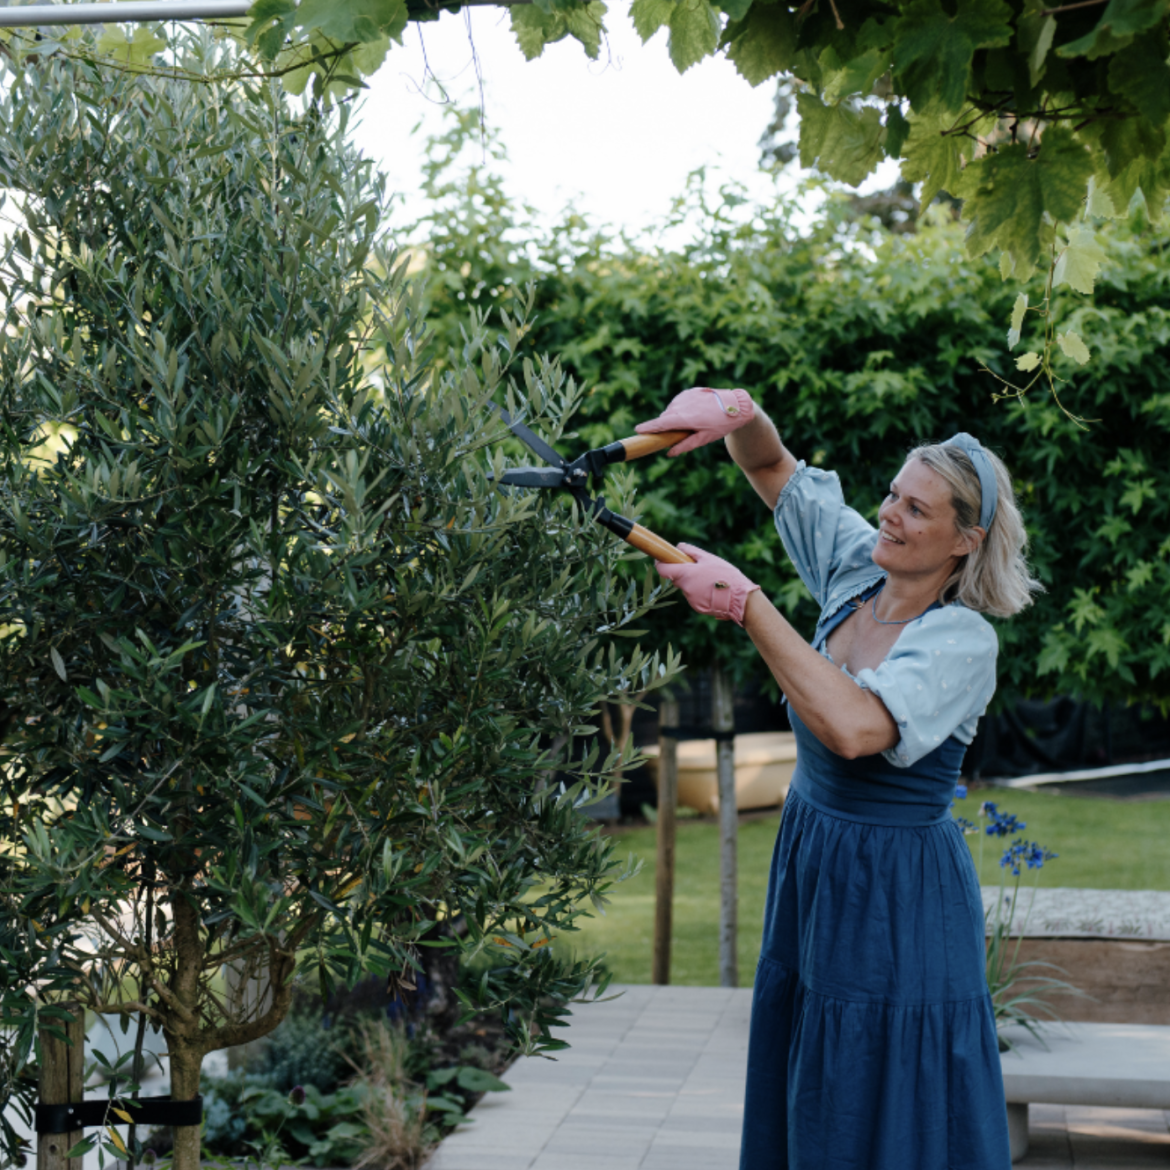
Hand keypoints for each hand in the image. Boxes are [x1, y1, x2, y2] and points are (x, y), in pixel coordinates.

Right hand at [635, 387, 754, 455]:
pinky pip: (678, 403)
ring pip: (671, 410)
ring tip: (692, 422)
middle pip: (665, 418)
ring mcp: (685, 396)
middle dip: (667, 426)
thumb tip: (669, 453)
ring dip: (675, 417)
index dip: (648, 427)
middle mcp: (681, 405)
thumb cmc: (720, 424)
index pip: (660, 423)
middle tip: (680, 433)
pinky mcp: (689, 391)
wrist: (735, 405)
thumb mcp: (703, 439)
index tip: (637, 430)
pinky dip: (681, 409)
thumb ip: (684, 445)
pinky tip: (694, 413)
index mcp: (683, 418)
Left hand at [656, 543, 759, 626]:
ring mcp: (691, 600)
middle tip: (700, 569)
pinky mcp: (698, 607)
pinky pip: (695, 596)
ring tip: (712, 581)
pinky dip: (701, 593)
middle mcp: (685, 588)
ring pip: (687, 587)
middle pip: (676, 578)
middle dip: (684, 573)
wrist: (740, 599)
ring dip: (695, 583)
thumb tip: (678, 547)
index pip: (663, 569)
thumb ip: (691, 552)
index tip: (664, 559)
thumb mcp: (709, 558)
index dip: (661, 563)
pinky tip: (714, 590)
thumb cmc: (725, 575)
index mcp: (685, 574)